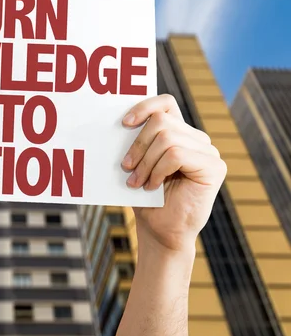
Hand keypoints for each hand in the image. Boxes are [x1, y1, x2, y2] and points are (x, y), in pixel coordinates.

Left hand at [121, 94, 226, 254]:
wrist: (159, 231)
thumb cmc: (146, 198)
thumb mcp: (137, 163)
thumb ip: (137, 140)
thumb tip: (120, 120)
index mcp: (180, 133)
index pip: (166, 104)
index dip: (144, 107)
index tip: (124, 123)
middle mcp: (198, 139)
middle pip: (161, 122)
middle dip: (138, 145)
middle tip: (126, 168)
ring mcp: (209, 152)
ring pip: (166, 138)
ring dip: (145, 162)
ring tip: (137, 181)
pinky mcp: (214, 167)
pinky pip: (176, 155)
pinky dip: (158, 171)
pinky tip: (153, 186)